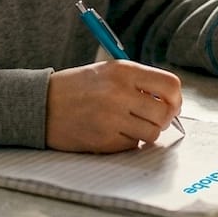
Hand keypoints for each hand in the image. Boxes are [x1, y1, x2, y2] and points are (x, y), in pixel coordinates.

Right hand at [46, 60, 182, 152]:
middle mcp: (120, 93)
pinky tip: (112, 131)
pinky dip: (127, 141)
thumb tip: (172, 101)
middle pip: (164, 113)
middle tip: (151, 118)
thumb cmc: (78, 87)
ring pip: (152, 133)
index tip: (171, 105)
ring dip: (145, 132)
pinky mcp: (104, 140)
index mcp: (124, 71)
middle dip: (162, 119)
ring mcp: (112, 118)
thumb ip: (140, 82)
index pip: (170, 85)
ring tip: (130, 124)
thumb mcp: (109, 71)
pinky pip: (132, 144)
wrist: (42, 104)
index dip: (176, 99)